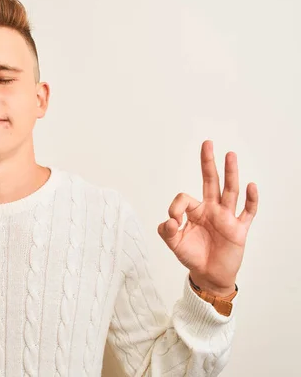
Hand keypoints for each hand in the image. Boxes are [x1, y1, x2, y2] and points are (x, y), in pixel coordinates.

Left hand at [157, 140, 258, 296]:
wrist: (208, 274)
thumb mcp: (174, 244)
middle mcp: (211, 209)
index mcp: (195, 211)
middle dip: (208, 163)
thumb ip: (166, 231)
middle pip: (210, 181)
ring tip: (230, 155)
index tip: (172, 221)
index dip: (175, 207)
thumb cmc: (192, 255)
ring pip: (230, 191)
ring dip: (230, 173)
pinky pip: (247, 212)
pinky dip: (251, 200)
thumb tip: (169, 220)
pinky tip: (251, 186)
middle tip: (207, 143)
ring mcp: (226, 217)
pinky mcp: (239, 229)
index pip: (184, 198)